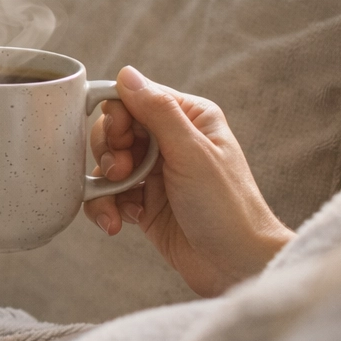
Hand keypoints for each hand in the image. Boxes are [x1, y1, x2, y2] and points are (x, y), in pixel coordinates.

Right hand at [84, 66, 293, 296]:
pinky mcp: (143, 203)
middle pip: (113, 130)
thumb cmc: (227, 207)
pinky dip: (104, 208)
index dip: (117, 117)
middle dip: (109, 153)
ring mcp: (154, 173)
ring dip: (104, 186)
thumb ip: (157, 111)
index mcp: (189, 118)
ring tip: (119, 206)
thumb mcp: (191, 153)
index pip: (134, 98)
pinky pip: (106, 195)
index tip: (121, 140)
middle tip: (121, 174)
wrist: (236, 267)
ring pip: (105, 164)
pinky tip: (117, 223)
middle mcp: (170, 141)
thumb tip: (126, 73)